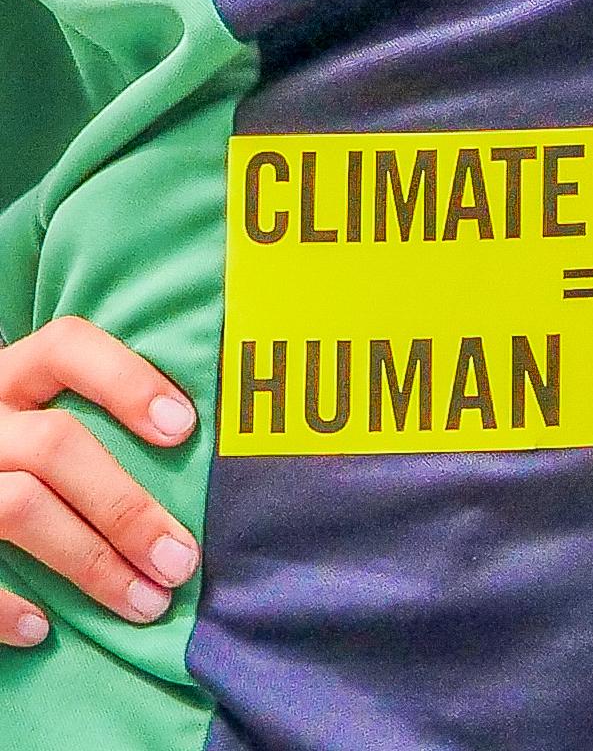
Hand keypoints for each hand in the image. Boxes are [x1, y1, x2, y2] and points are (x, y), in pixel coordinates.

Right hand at [0, 318, 200, 644]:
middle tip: (181, 561)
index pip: (66, 347)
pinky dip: (4, 605)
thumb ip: (93, 422)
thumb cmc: (18, 455)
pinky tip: (44, 629)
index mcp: (12, 377)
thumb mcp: (38, 416)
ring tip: (145, 602)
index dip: (127, 379)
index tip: (184, 427)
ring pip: (20, 508)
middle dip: (126, 508)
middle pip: (56, 446)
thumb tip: (191, 455)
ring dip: (91, 563)